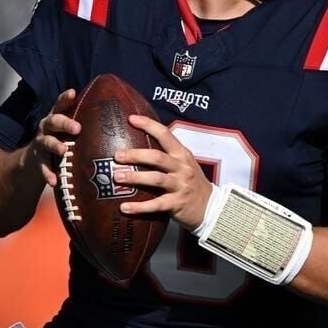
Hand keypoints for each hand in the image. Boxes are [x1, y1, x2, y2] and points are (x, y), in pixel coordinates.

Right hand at [24, 89, 81, 186]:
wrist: (33, 159)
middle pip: (54, 121)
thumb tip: (115, 117)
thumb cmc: (59, 139)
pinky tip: (54, 181)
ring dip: (55, 146)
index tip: (73, 92)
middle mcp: (46, 128)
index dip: (65, 98)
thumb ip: (83, 123)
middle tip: (77, 128)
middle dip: (65, 124)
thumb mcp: (67, 129)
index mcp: (56, 118)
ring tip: (63, 150)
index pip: (60, 105)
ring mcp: (41, 143)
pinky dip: (48, 173)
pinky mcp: (38, 160)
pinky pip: (43, 167)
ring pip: (46, 142)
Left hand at [113, 115, 213, 231]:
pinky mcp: (177, 204)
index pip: (165, 134)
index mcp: (182, 155)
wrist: (211, 207)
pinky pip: (156, 205)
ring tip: (116, 177)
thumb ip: (167, 155)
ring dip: (135, 177)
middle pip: (157, 157)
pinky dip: (139, 207)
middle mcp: (182, 168)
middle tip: (117, 156)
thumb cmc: (192, 183)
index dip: (148, 125)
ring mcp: (180, 186)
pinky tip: (123, 207)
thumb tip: (136, 147)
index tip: (130, 119)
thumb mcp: (184, 164)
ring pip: (156, 179)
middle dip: (136, 155)